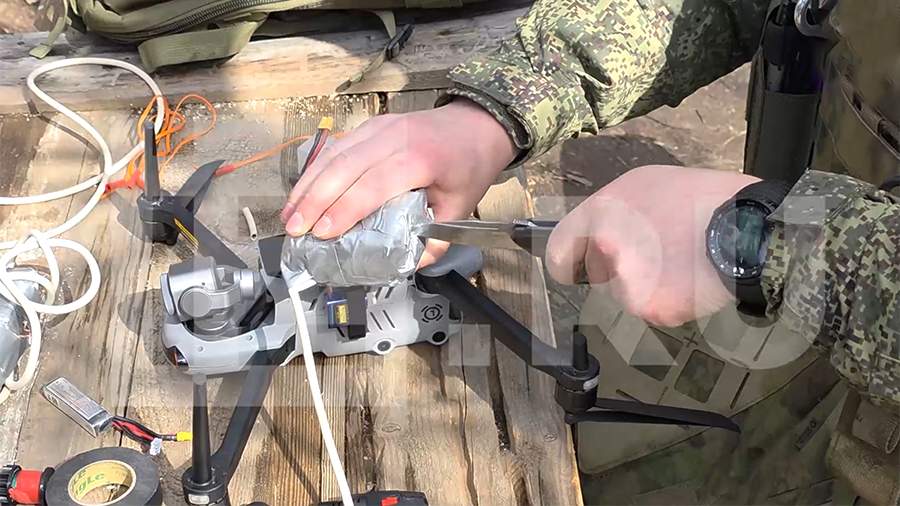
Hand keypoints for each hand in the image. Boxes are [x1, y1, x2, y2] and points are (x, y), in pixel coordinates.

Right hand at [281, 98, 517, 266]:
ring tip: (289, 216)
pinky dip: (315, 171)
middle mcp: (394, 137)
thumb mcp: (462, 206)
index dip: (344, 209)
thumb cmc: (469, 164)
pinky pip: (336, 148)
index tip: (322, 233)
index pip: (373, 184)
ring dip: (307, 186)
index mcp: (420, 158)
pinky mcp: (370, 126)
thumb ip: (437, 239)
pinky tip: (302, 193)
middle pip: (344, 167)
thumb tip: (411, 264)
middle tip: (295, 230)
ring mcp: (379, 127)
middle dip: (314, 200)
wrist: (477, 124)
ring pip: (333, 155)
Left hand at [546, 165, 759, 326]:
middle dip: (619, 268)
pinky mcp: (651, 308)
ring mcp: (626, 281)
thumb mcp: (647, 183)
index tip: (574, 268)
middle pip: (599, 273)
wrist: (747, 228)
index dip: (567, 261)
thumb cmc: (701, 198)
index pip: (559, 250)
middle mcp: (605, 248)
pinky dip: (669, 302)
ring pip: (625, 293)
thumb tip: (596, 233)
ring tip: (681, 263)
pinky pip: (652, 309)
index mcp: (600, 213)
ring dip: (645, 286)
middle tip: (657, 254)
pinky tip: (691, 281)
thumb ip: (612, 211)